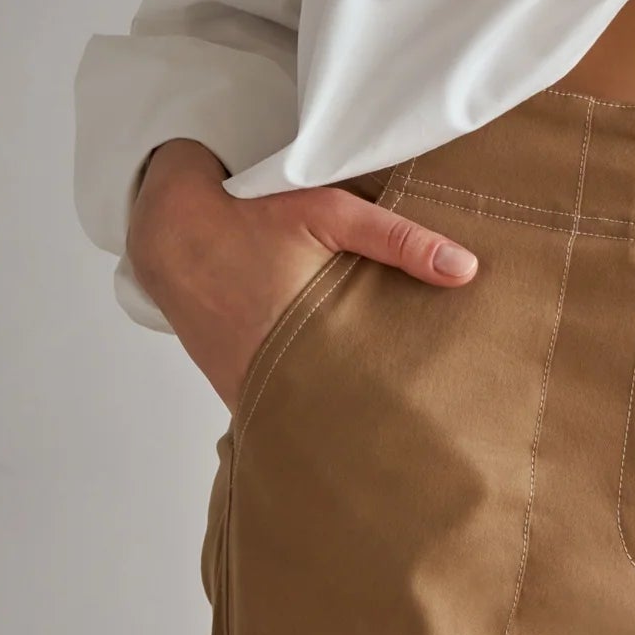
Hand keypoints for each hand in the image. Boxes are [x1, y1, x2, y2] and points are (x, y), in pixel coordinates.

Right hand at [124, 138, 481, 414]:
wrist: (168, 230)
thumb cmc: (248, 218)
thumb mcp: (329, 213)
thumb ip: (398, 240)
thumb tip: (466, 270)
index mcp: (308, 342)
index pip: (372, 401)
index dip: (407, 413)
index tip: (444, 414)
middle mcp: (277, 379)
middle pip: (346, 417)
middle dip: (384, 420)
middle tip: (429, 418)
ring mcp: (253, 392)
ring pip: (313, 413)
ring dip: (344, 407)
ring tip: (391, 405)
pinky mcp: (238, 391)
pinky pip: (285, 404)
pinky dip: (309, 398)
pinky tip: (338, 387)